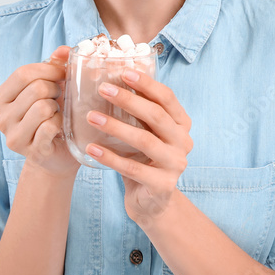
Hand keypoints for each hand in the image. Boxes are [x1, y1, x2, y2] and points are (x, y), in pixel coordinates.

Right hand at [0, 46, 78, 177]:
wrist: (58, 154)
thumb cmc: (53, 114)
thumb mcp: (52, 86)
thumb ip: (55, 65)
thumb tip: (64, 50)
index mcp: (2, 98)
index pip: (23, 73)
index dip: (49, 69)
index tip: (63, 73)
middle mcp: (2, 118)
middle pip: (36, 89)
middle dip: (56, 90)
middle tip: (59, 99)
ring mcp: (14, 136)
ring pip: (43, 107)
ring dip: (58, 108)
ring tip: (57, 114)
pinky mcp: (31, 151)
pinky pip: (50, 127)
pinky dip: (60, 124)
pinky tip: (59, 128)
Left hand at [83, 70, 192, 226]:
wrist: (151, 202)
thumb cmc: (144, 160)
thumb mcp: (146, 133)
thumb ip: (139, 113)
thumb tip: (112, 81)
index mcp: (182, 124)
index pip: (167, 98)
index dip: (147, 83)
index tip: (124, 71)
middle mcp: (183, 141)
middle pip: (156, 115)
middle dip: (128, 99)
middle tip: (103, 88)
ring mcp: (176, 163)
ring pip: (144, 140)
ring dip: (115, 126)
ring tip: (91, 117)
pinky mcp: (163, 184)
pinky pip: (132, 168)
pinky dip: (110, 157)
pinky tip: (91, 149)